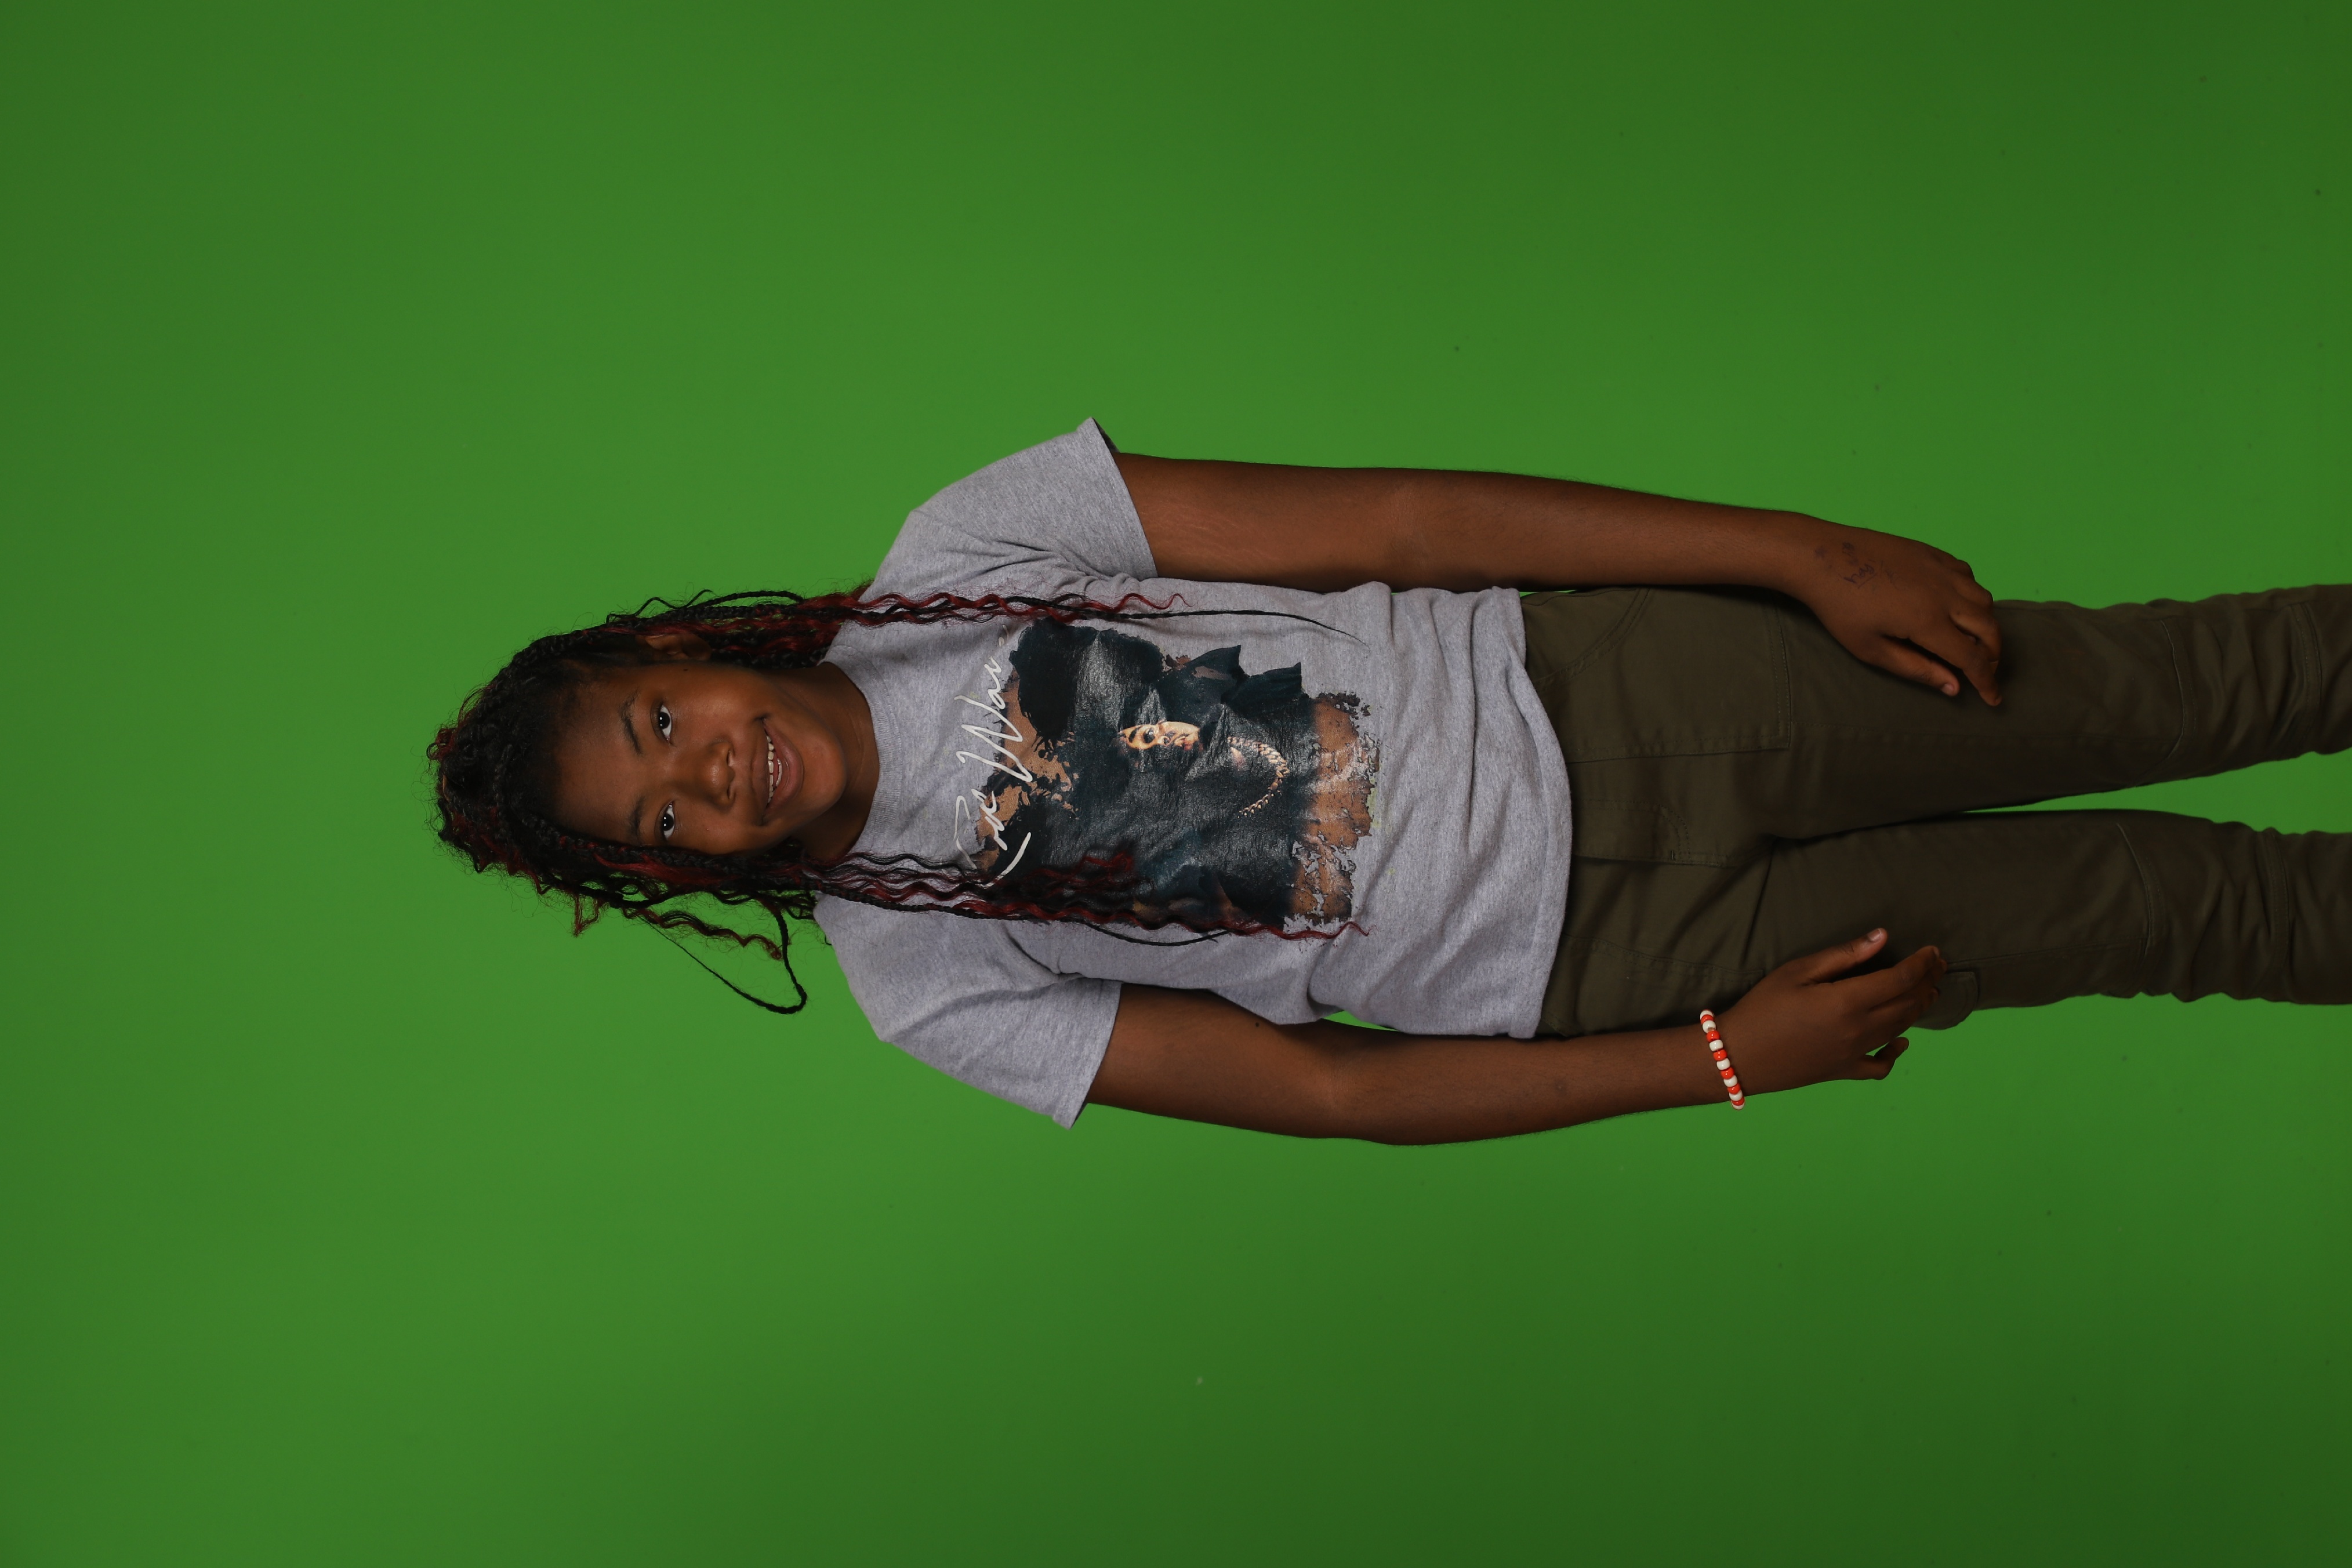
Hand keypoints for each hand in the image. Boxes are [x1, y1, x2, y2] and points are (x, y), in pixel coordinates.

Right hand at [1718, 929, 1944, 1093]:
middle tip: (1938, 964)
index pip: (1901, 979)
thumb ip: (1843, 956)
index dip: (1921, 963)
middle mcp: (1859, 1030)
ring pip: (1900, 1029)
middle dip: (1928, 981)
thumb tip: (1882, 937)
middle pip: (1908, 1003)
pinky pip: (1880, 1066)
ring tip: (1928, 990)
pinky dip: (1895, 1053)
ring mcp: (1854, 1054)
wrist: (1737, 1056)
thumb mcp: (1796, 972)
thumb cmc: (1761, 1008)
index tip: (1932, 950)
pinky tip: (1901, 1041)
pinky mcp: (1843, 1071)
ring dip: (1918, 1008)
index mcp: (1847, 1002)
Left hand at [1780, 518, 2003, 703]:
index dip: (1987, 682)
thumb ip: (1916, 669)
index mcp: (1928, 621)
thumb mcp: (1871, 649)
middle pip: (1989, 628)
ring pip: (1984, 599)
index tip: (1993, 698)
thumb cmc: (1839, 608)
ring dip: (1986, 623)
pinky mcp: (1932, 553)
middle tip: (1984, 670)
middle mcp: (1944, 593)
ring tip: (1971, 640)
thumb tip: (1953, 687)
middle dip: (1994, 655)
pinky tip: (1955, 605)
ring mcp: (1941, 569)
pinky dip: (1972, 594)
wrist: (1821, 558)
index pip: (1973, 658)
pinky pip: (1968, 574)